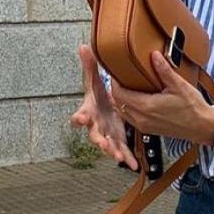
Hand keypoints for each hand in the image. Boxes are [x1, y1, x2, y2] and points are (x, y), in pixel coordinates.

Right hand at [70, 45, 139, 170]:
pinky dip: (128, 159)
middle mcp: (95, 126)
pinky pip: (122, 151)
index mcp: (89, 111)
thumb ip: (90, 65)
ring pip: (108, 145)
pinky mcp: (117, 140)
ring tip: (119, 157)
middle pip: (94, 135)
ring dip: (113, 152)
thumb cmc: (98, 95)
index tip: (78, 119)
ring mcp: (106, 135)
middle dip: (98, 140)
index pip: (80, 115)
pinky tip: (134, 166)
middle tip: (102, 144)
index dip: (78, 118)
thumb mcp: (94, 80)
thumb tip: (83, 47)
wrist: (105, 106)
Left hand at [107, 51, 213, 146]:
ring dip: (121, 99)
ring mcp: (144, 126)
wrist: (202, 127)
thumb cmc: (193, 108)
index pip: (119, 93)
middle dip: (116, 89)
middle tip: (121, 76)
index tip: (116, 71)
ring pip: (122, 111)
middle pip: (118, 102)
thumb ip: (164, 70)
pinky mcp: (148, 129)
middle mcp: (141, 118)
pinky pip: (130, 117)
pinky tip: (136, 98)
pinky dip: (128, 107)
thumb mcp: (179, 85)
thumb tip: (154, 55)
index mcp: (146, 107)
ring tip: (127, 85)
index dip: (114, 81)